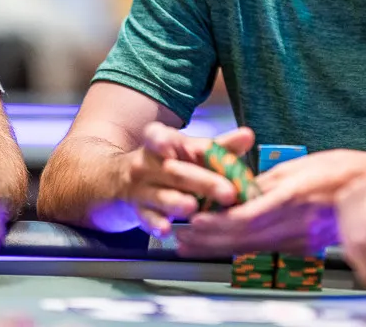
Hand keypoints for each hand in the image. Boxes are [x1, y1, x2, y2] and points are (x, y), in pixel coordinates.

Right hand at [121, 124, 255, 237]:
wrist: (119, 182)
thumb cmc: (165, 164)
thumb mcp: (188, 152)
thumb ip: (218, 147)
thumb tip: (247, 136)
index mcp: (161, 143)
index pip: (157, 136)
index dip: (162, 140)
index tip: (169, 145)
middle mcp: (148, 164)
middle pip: (176, 172)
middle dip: (203, 182)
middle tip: (228, 192)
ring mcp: (141, 188)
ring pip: (161, 196)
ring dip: (177, 203)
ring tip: (193, 207)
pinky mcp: (138, 211)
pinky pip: (146, 218)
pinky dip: (156, 224)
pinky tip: (166, 230)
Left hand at [177, 149, 365, 257]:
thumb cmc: (345, 171)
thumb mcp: (301, 166)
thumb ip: (267, 182)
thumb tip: (237, 191)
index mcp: (293, 198)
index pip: (245, 218)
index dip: (215, 224)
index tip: (192, 220)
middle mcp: (296, 224)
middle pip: (241, 238)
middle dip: (206, 239)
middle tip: (178, 236)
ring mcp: (301, 240)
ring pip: (250, 248)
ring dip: (217, 247)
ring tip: (190, 243)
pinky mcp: (305, 247)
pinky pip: (266, 249)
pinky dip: (240, 247)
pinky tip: (223, 245)